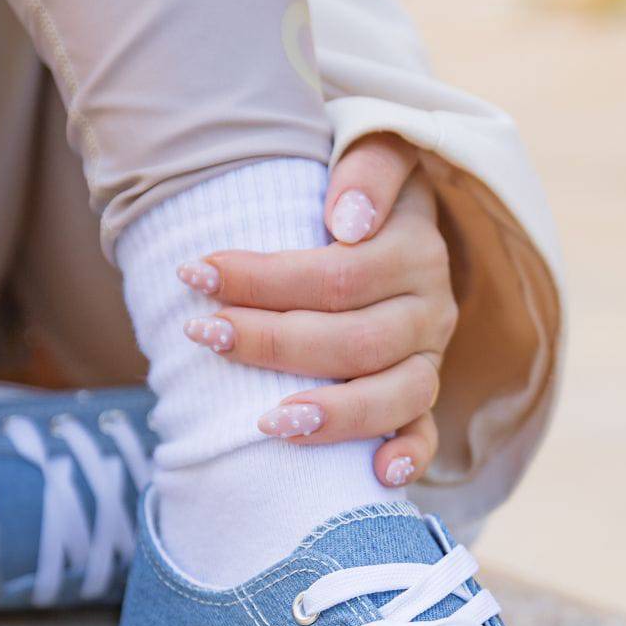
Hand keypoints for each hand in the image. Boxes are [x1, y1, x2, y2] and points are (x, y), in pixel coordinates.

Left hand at [177, 134, 456, 487]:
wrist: (390, 217)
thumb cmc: (357, 192)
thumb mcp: (371, 149)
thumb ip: (369, 168)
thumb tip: (345, 223)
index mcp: (414, 248)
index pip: (339, 274)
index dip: (265, 278)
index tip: (195, 272)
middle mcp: (429, 308)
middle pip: (355, 339)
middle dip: (272, 342)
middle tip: (203, 335)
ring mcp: (428, 359)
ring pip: (394, 395)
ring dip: (333, 413)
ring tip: (267, 421)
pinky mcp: (422, 398)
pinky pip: (425, 434)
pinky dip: (408, 458)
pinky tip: (375, 476)